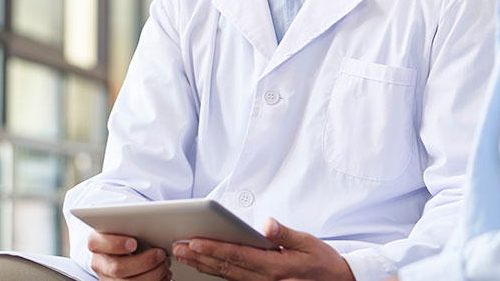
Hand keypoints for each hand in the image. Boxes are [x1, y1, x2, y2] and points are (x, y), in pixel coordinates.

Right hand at [87, 231, 171, 280]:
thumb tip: (151, 220)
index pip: (97, 243)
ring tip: (165, 265)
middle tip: (160, 254)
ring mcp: (108, 279)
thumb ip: (131, 224)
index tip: (133, 243)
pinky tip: (164, 275)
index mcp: (97, 243)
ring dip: (152, 275)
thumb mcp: (126, 227)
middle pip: (117, 268)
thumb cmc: (129, 235)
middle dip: (144, 262)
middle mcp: (100, 263)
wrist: (127, 251)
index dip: (115, 244)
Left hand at [172, 218, 355, 280]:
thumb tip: (267, 224)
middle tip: (178, 247)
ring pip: (227, 277)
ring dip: (204, 266)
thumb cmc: (322, 262)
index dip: (215, 249)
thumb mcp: (308, 242)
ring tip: (184, 255)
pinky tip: (203, 266)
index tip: (195, 241)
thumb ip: (285, 234)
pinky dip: (217, 273)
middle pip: (227, 268)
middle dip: (200, 257)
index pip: (239, 256)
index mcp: (276, 267)